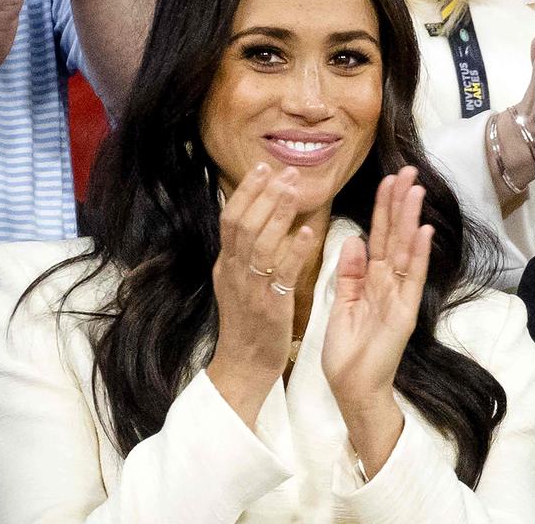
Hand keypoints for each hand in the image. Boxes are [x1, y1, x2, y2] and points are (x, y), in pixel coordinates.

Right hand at [208, 165, 314, 388]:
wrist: (243, 367)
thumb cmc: (249, 325)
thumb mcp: (238, 284)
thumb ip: (244, 254)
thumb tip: (252, 220)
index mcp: (227, 265)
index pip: (230, 218)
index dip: (246, 191)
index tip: (263, 167)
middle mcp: (234, 272)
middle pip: (242, 223)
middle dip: (262, 193)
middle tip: (284, 170)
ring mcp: (250, 289)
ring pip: (259, 243)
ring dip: (277, 213)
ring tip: (293, 189)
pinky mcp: (270, 306)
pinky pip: (281, 273)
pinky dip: (293, 250)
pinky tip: (306, 232)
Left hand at [323, 166, 432, 414]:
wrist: (351, 387)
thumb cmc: (346, 352)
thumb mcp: (341, 305)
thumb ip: (349, 273)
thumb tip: (354, 240)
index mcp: (372, 281)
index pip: (379, 237)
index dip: (383, 209)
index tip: (388, 180)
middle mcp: (390, 283)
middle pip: (395, 236)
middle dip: (400, 203)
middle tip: (408, 171)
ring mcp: (400, 296)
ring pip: (405, 250)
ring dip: (411, 220)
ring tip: (416, 190)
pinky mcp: (404, 312)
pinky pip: (411, 279)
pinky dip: (417, 255)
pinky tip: (422, 231)